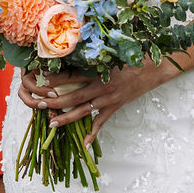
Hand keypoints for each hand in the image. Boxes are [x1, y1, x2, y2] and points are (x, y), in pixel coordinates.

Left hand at [19, 60, 174, 147]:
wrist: (154, 67)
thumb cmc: (132, 55)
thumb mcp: (111, 51)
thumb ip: (92, 53)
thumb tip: (72, 48)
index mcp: (98, 70)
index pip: (70, 76)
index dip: (54, 79)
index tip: (39, 79)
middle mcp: (101, 86)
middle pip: (72, 97)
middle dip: (54, 102)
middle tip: (39, 105)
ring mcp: (108, 99)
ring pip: (83, 111)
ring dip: (66, 119)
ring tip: (52, 123)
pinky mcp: (115, 106)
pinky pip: (101, 122)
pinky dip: (93, 133)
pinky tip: (84, 144)